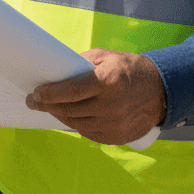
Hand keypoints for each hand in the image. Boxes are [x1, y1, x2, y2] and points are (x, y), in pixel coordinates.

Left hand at [25, 49, 165, 145]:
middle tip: (33, 101)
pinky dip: (75, 124)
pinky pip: (88, 133)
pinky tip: (67, 116)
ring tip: (48, 107)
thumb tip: (55, 73)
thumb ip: (80, 64)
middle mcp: (111, 106)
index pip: (70, 92)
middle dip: (47, 106)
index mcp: (107, 82)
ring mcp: (115, 124)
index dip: (49, 94)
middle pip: (70, 110)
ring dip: (59, 115)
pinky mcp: (118, 137)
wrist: (160, 90)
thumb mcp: (104, 57)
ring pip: (76, 123)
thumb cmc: (128, 69)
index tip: (35, 93)